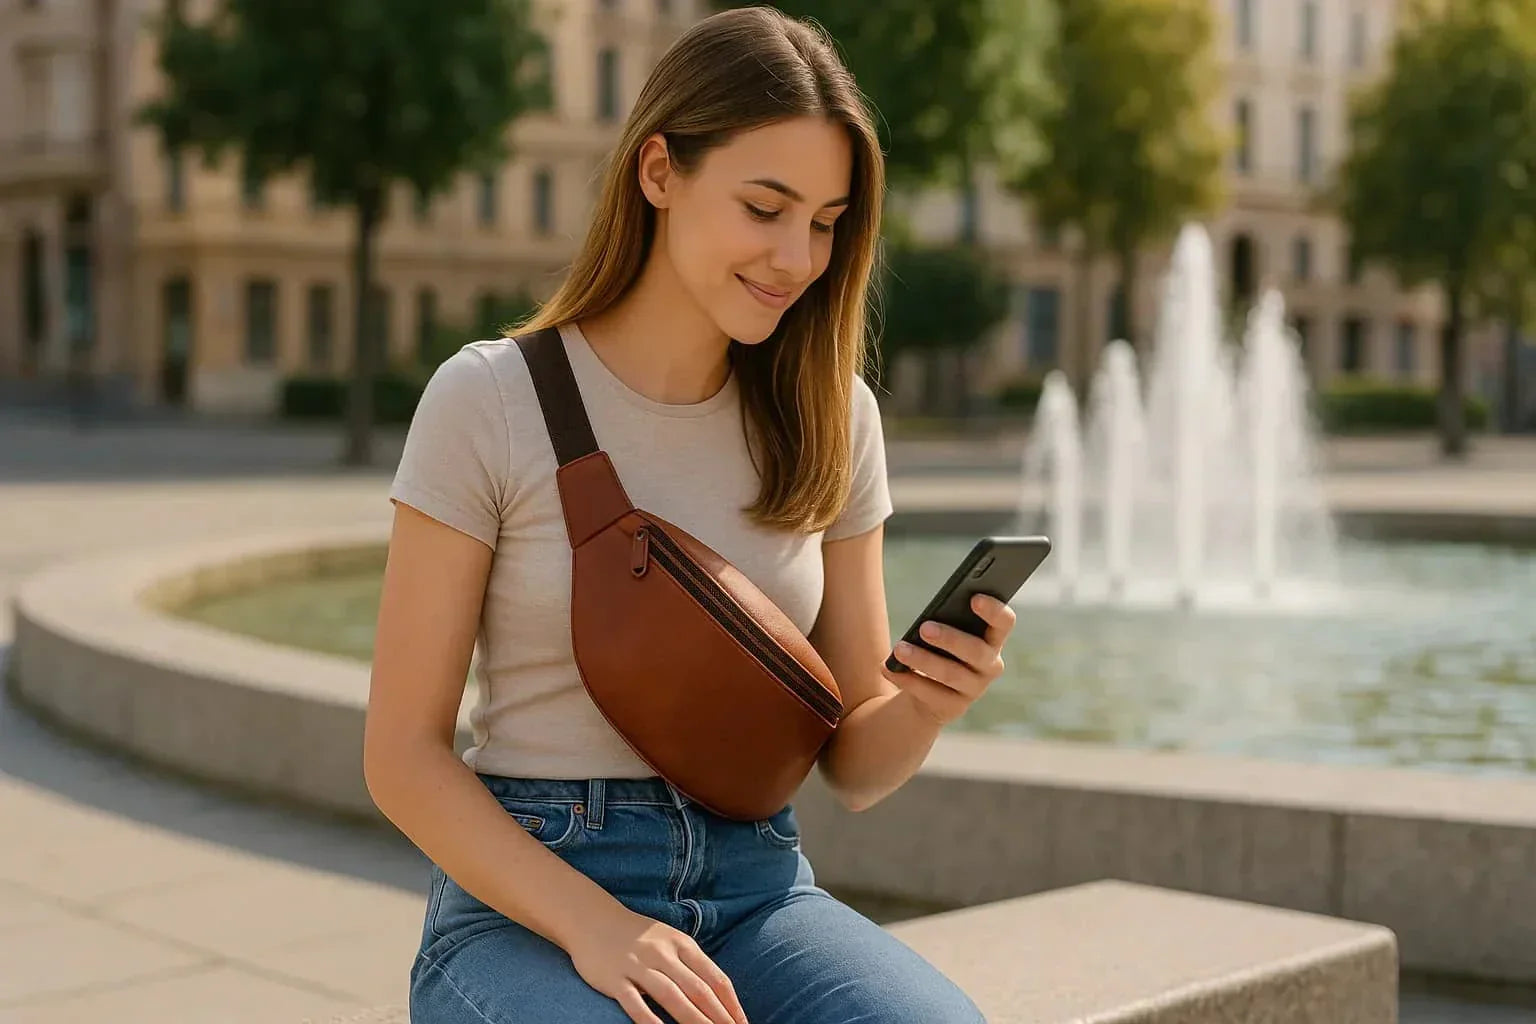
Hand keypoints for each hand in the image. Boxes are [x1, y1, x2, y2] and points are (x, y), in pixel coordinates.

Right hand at [567, 902, 748, 1023]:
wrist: (593, 919)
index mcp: (682, 944)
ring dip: (694, 1021)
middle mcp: (663, 954)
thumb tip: (719, 994)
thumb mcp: (670, 940)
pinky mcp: (615, 979)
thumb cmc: (639, 935)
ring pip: (672, 997)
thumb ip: (691, 963)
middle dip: (718, 1017)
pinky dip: (651, 1021)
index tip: (742, 1023)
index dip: (731, 1003)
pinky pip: (635, 1005)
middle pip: (698, 990)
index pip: (714, 977)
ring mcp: (638, 966)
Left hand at [883, 594, 1014, 726]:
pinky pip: (929, 693)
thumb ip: (945, 622)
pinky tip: (888, 668)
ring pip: (951, 674)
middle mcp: (990, 665)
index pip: (1004, 623)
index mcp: (993, 639)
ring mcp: (974, 689)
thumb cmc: (940, 649)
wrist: (931, 694)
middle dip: (951, 639)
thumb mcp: (945, 633)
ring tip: (899, 649)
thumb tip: (926, 622)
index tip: (974, 598)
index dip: (994, 611)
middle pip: (976, 651)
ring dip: (923, 660)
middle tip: (924, 628)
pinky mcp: (953, 707)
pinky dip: (906, 679)